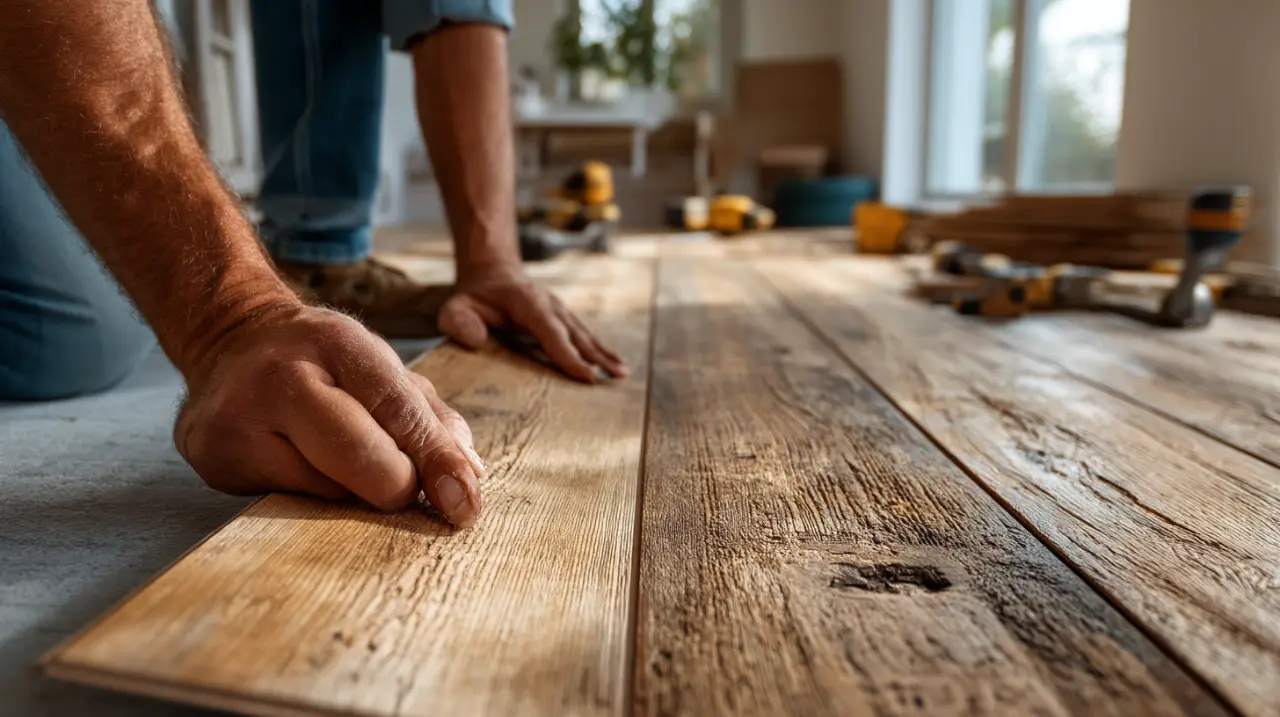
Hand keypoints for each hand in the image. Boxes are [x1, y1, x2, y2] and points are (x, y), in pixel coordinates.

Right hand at [174, 304, 485, 527]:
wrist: (232, 342)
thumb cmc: (322, 361)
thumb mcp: (382, 367)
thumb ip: (430, 419)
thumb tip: (466, 480)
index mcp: (337, 343)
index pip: (398, 411)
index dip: (437, 461)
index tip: (463, 504)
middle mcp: (280, 378)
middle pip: (363, 462)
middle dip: (396, 484)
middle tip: (395, 478)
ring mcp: (238, 421)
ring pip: (330, 494)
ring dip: (352, 491)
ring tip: (332, 454)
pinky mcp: (215, 462)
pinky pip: (289, 504)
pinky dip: (311, 497)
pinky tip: (298, 463)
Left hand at [438, 262, 627, 382]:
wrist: (493, 272)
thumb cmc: (474, 297)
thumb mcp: (455, 308)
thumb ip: (459, 323)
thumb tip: (478, 341)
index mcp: (528, 304)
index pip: (551, 332)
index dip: (569, 355)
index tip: (587, 375)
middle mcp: (550, 305)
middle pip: (576, 334)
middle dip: (597, 356)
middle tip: (616, 376)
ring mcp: (559, 309)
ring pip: (584, 334)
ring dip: (604, 353)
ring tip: (622, 373)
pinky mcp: (563, 316)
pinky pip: (583, 334)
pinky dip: (599, 349)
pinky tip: (613, 363)